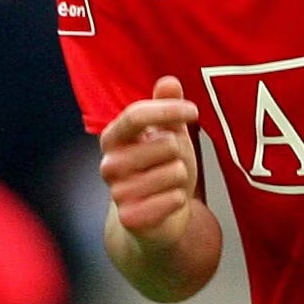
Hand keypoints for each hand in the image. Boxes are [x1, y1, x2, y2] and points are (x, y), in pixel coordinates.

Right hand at [99, 77, 205, 247]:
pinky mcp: (131, 218)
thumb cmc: (161, 171)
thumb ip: (167, 110)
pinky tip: (169, 202)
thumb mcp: (167, 136)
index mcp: (112, 138)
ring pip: (174, 172)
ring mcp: (117, 193)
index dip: (168, 109)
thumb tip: (169, 82)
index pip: (136, 114)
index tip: (194, 110)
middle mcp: (109, 164)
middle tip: (171, 164)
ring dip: (181, 178)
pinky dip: (179, 199)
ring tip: (168, 185)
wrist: (156, 221)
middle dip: (180, 153)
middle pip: (164, 143)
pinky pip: (173, 199)